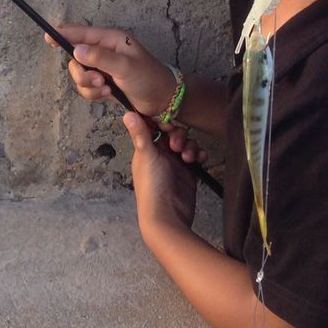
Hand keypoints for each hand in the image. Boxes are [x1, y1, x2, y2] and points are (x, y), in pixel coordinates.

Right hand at [45, 24, 176, 118]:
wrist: (162, 100)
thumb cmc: (149, 78)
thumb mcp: (125, 67)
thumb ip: (100, 58)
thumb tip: (76, 50)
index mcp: (111, 40)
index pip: (82, 33)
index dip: (63, 34)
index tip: (47, 36)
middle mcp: (105, 51)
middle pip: (76, 58)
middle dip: (83, 73)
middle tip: (98, 81)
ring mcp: (103, 67)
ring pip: (80, 75)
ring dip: (88, 85)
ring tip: (106, 89)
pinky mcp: (103, 82)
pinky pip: (86, 87)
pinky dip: (93, 93)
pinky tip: (107, 95)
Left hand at [122, 113, 203, 232]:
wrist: (167, 215)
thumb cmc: (152, 187)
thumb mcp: (146, 155)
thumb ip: (140, 133)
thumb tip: (126, 112)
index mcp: (146, 149)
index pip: (156, 127)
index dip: (164, 123)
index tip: (169, 124)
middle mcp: (160, 155)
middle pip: (174, 134)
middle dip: (180, 137)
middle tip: (178, 147)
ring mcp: (175, 164)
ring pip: (186, 144)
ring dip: (191, 146)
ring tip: (189, 158)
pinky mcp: (188, 173)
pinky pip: (196, 157)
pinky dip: (200, 155)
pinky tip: (201, 160)